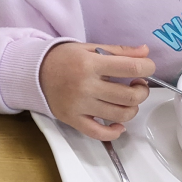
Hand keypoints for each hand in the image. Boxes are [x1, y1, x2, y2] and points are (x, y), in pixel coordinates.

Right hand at [38, 43, 155, 139]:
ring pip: (120, 115)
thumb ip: (119, 50)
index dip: (148, 68)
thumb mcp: (89, 48)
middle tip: (137, 85)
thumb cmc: (63, 59)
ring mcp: (78, 105)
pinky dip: (114, 132)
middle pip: (129, 96)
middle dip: (142, 91)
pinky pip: (99, 133)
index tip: (146, 68)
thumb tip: (145, 51)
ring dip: (132, 108)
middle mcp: (85, 85)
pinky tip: (118, 124)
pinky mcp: (72, 118)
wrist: (33, 72)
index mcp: (90, 63)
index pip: (132, 67)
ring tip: (126, 100)